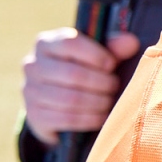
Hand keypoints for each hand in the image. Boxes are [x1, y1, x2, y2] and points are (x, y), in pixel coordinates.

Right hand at [22, 28, 140, 144]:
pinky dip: (90, 119)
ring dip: (97, 102)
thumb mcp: (95, 57)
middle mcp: (32, 65)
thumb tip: (131, 42)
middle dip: (101, 83)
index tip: (111, 65)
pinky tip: (101, 116)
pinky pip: (67, 118)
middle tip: (114, 86)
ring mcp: (30, 90)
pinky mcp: (34, 115)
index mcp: (46, 43)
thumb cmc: (82, 72)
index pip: (70, 43)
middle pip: (73, 74)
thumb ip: (113, 49)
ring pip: (70, 99)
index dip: (96, 55)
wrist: (56, 104)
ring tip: (109, 101)